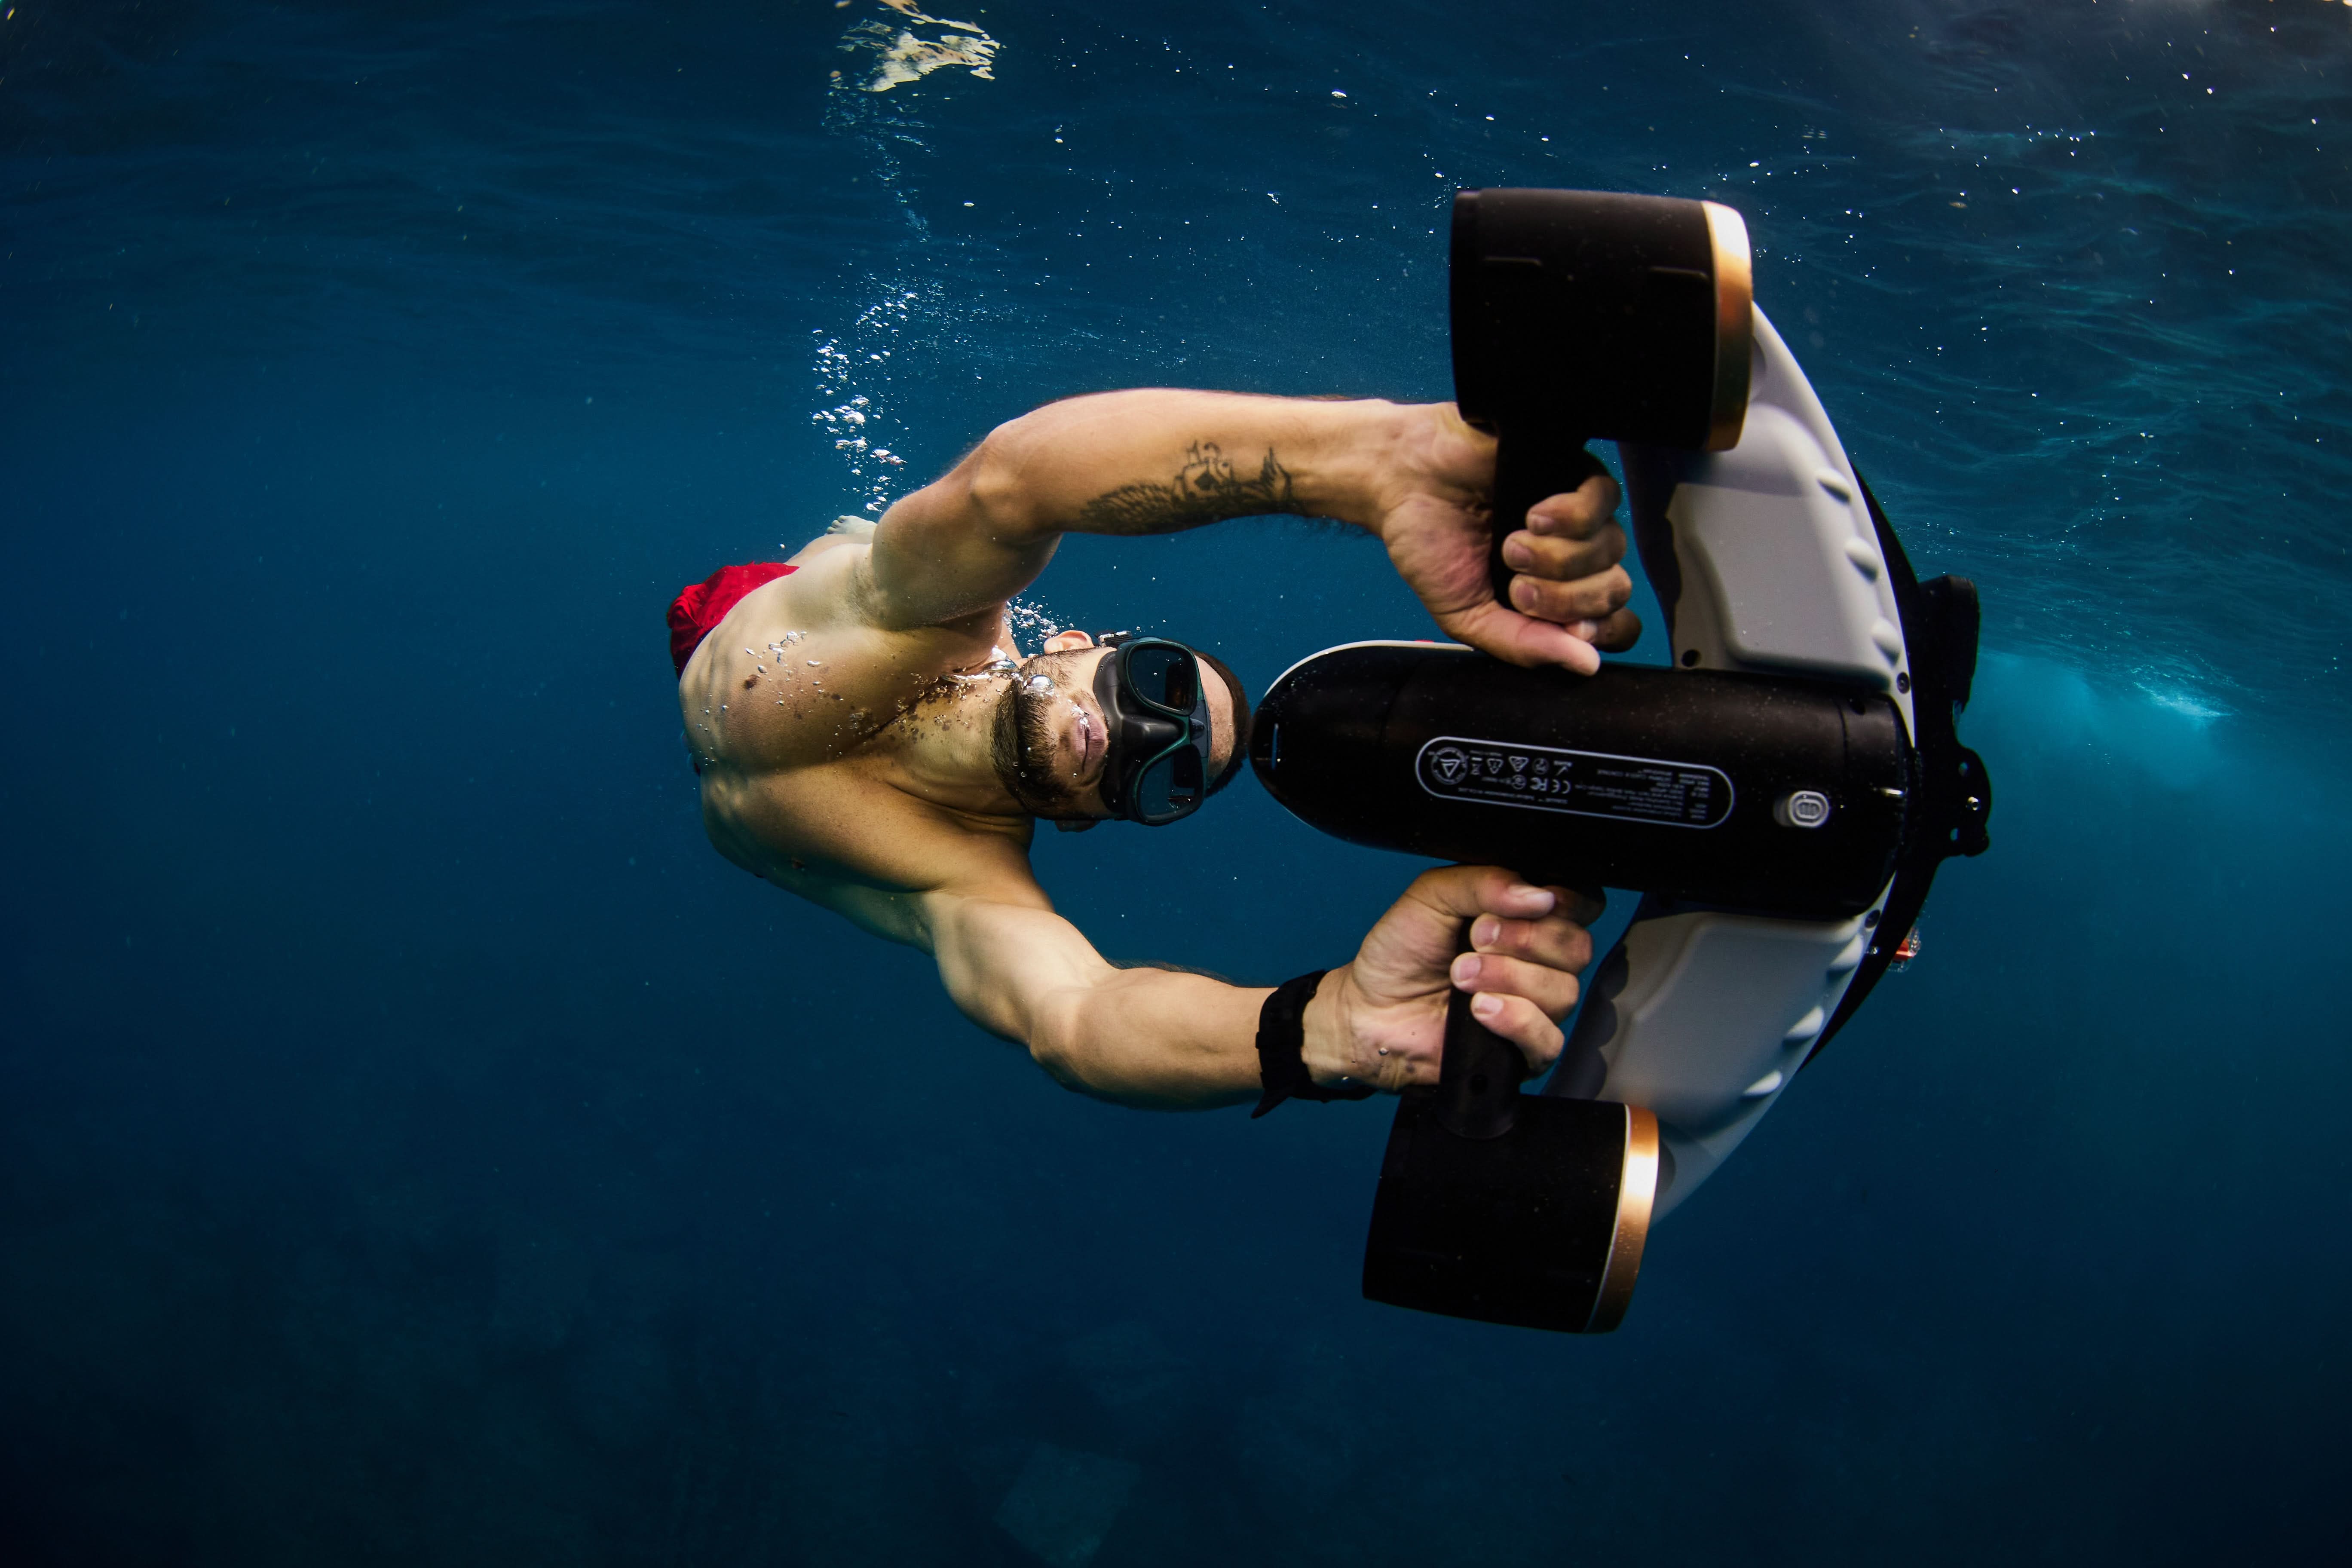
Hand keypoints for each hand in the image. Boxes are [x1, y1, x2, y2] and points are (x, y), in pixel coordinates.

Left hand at [1302, 866, 1601, 1090]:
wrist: (1367, 1010)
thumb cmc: (1401, 951)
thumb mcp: (1433, 895)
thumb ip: (1485, 881)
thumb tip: (1540, 895)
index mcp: (1528, 919)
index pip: (1583, 905)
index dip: (1563, 902)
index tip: (1519, 903)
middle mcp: (1540, 963)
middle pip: (1577, 947)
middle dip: (1524, 938)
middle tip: (1474, 938)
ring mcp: (1536, 1008)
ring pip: (1563, 991)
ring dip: (1508, 977)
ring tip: (1460, 975)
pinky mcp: (1523, 1051)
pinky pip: (1548, 1039)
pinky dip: (1515, 1019)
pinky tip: (1480, 1010)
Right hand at [1373, 404, 1642, 673]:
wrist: (1402, 483)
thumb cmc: (1430, 546)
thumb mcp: (1466, 616)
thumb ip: (1522, 644)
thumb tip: (1587, 664)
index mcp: (1553, 600)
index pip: (1615, 628)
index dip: (1599, 633)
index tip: (1563, 627)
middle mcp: (1575, 561)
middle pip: (1615, 592)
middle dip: (1566, 598)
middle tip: (1516, 585)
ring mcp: (1578, 517)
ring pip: (1612, 550)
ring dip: (1558, 557)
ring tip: (1510, 544)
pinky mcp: (1574, 472)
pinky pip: (1606, 499)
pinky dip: (1572, 516)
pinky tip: (1534, 516)